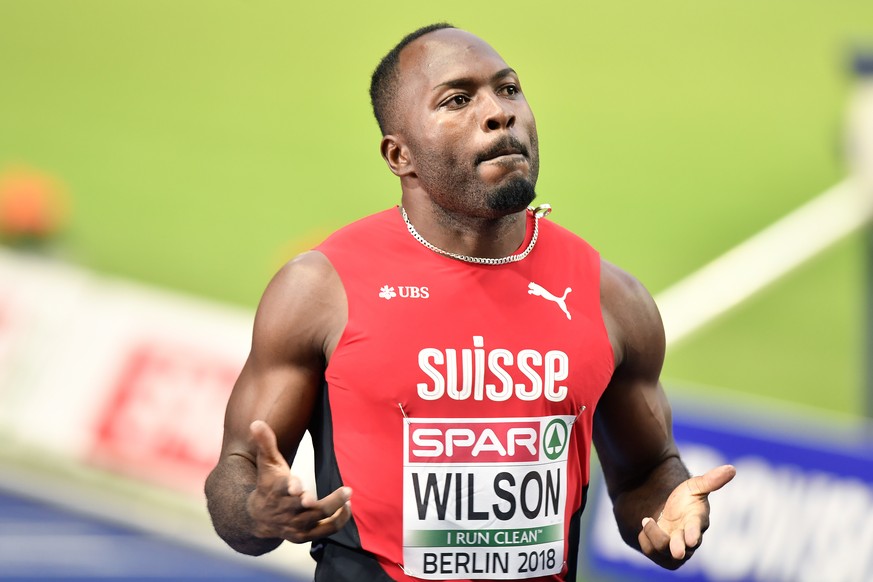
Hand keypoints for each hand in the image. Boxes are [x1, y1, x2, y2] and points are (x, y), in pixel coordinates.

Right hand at [245, 420, 351, 542]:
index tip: (298, 486)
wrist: (258, 517)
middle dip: (322, 502)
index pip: (282, 488)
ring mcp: (295, 525)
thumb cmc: (267, 485)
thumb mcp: (266, 463)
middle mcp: (286, 510)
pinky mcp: (303, 536)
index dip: (291, 486)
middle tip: (344, 491)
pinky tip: (346, 507)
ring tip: (348, 496)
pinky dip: (338, 521)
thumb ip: (265, 443)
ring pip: (318, 519)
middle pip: (305, 507)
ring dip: (336, 508)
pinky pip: (325, 531)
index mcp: (276, 490)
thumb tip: (256, 422)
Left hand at [638, 464, 735, 568]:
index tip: (691, 540)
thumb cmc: (686, 499)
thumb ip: (711, 480)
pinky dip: (644, 537)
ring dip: (652, 534)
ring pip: (661, 550)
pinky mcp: (661, 554)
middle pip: (682, 549)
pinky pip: (649, 550)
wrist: (667, 509)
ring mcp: (674, 549)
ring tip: (647, 519)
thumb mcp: (695, 486)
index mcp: (696, 522)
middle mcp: (688, 540)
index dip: (694, 534)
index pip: (696, 530)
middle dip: (677, 548)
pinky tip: (648, 525)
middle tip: (676, 551)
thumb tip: (731, 468)